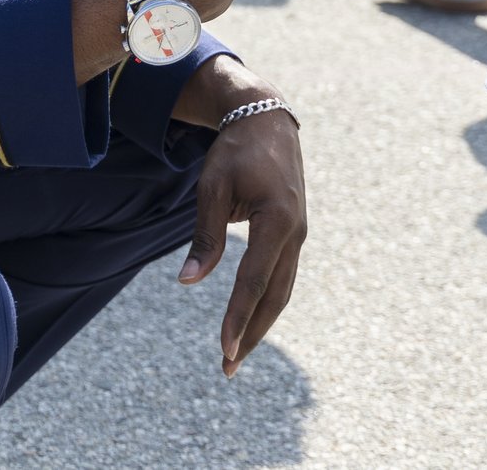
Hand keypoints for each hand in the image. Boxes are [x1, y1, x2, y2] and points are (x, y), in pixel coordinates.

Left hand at [181, 102, 305, 376]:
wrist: (267, 119)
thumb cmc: (235, 151)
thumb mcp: (212, 188)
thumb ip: (204, 236)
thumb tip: (188, 281)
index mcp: (277, 220)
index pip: (254, 281)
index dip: (238, 317)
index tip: (223, 349)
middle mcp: (295, 232)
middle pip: (275, 296)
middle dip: (251, 334)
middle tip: (227, 367)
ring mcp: (298, 233)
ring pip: (282, 290)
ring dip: (260, 323)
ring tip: (235, 353)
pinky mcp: (293, 232)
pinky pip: (282, 275)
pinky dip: (266, 301)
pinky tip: (250, 319)